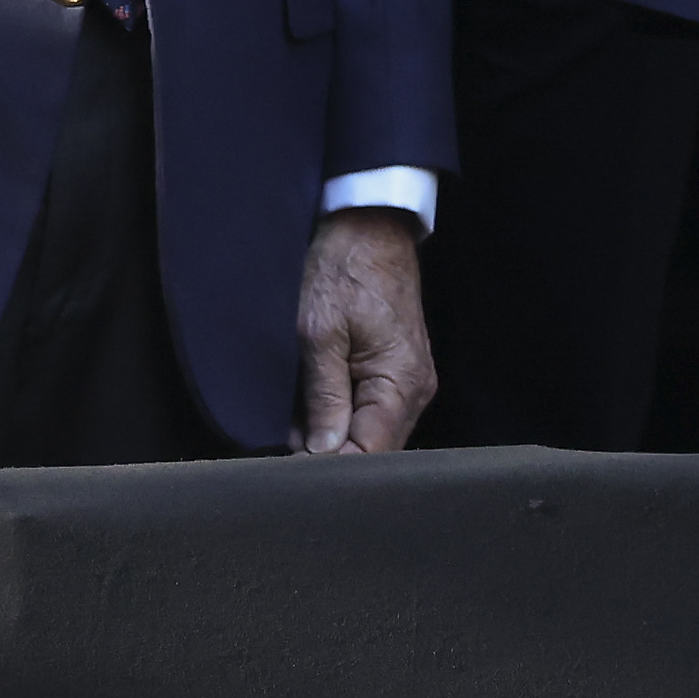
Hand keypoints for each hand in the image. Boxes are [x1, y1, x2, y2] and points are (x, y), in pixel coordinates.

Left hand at [291, 209, 432, 454]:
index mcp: (401, 383)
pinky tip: (310, 412)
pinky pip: (369, 411)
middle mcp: (414, 391)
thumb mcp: (319, 332)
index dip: (330, 469)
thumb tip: (321, 451)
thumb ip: (323, 396)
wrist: (368, 226)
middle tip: (284, 454)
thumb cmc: (344, 270)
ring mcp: (408, 382)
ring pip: (369, 433)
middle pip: (373, 451)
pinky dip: (340, 415)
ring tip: (293, 431)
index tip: (292, 472)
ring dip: (332, 436)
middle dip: (329, 456)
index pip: (370, 455)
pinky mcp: (395, 371)